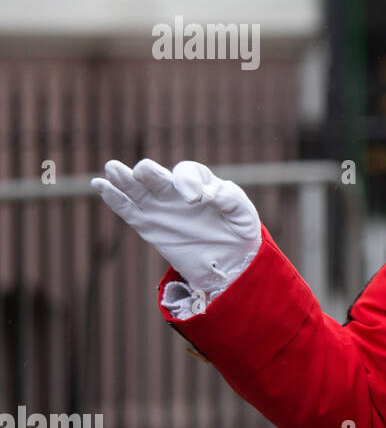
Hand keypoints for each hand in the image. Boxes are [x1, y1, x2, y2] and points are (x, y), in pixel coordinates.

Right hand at [92, 159, 261, 301]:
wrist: (231, 260)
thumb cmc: (239, 230)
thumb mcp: (243, 214)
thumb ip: (230, 199)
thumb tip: (207, 195)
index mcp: (201, 183)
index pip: (188, 172)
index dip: (188, 181)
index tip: (196, 200)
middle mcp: (176, 191)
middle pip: (157, 175)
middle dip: (149, 172)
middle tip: (143, 172)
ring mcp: (160, 208)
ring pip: (137, 188)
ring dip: (124, 177)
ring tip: (112, 168)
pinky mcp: (148, 226)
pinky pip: (128, 210)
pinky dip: (113, 197)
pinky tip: (100, 184)